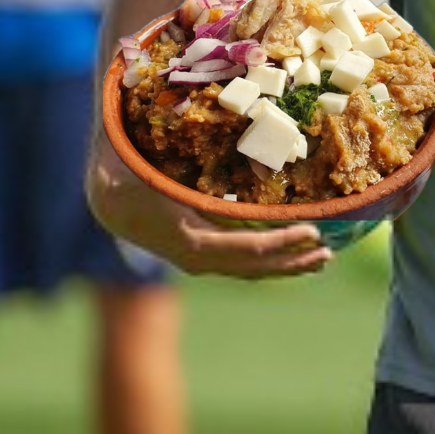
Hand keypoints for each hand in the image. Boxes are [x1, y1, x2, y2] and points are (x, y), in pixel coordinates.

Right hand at [85, 131, 331, 279]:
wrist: (108, 202)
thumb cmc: (128, 179)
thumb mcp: (143, 176)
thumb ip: (158, 175)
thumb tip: (174, 165)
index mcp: (190, 242)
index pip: (245, 247)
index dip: (280, 243)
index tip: (311, 232)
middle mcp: (199, 259)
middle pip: (254, 266)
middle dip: (292, 261)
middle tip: (327, 253)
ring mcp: (202, 261)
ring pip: (251, 269)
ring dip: (287, 265)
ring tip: (320, 259)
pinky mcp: (205, 255)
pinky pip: (242, 262)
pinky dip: (270, 259)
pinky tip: (293, 253)